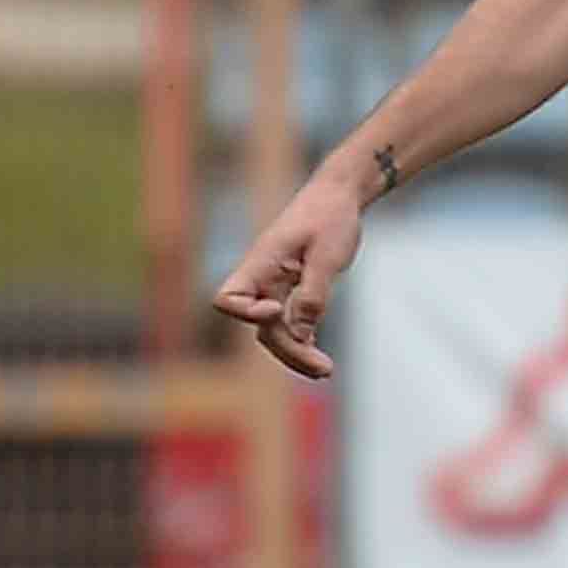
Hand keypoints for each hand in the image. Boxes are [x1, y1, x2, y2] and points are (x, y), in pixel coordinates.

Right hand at [211, 174, 367, 381]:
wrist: (339, 196)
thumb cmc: (330, 216)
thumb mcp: (328, 255)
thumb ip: (313, 293)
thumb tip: (300, 333)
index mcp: (262, 262)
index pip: (228, 298)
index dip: (246, 313)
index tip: (278, 308)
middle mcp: (263, 278)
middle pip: (260, 327)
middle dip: (287, 350)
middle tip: (324, 369)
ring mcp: (276, 287)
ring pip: (275, 331)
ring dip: (296, 354)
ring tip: (325, 371)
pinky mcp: (293, 292)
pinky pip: (290, 325)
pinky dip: (303, 342)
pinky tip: (320, 362)